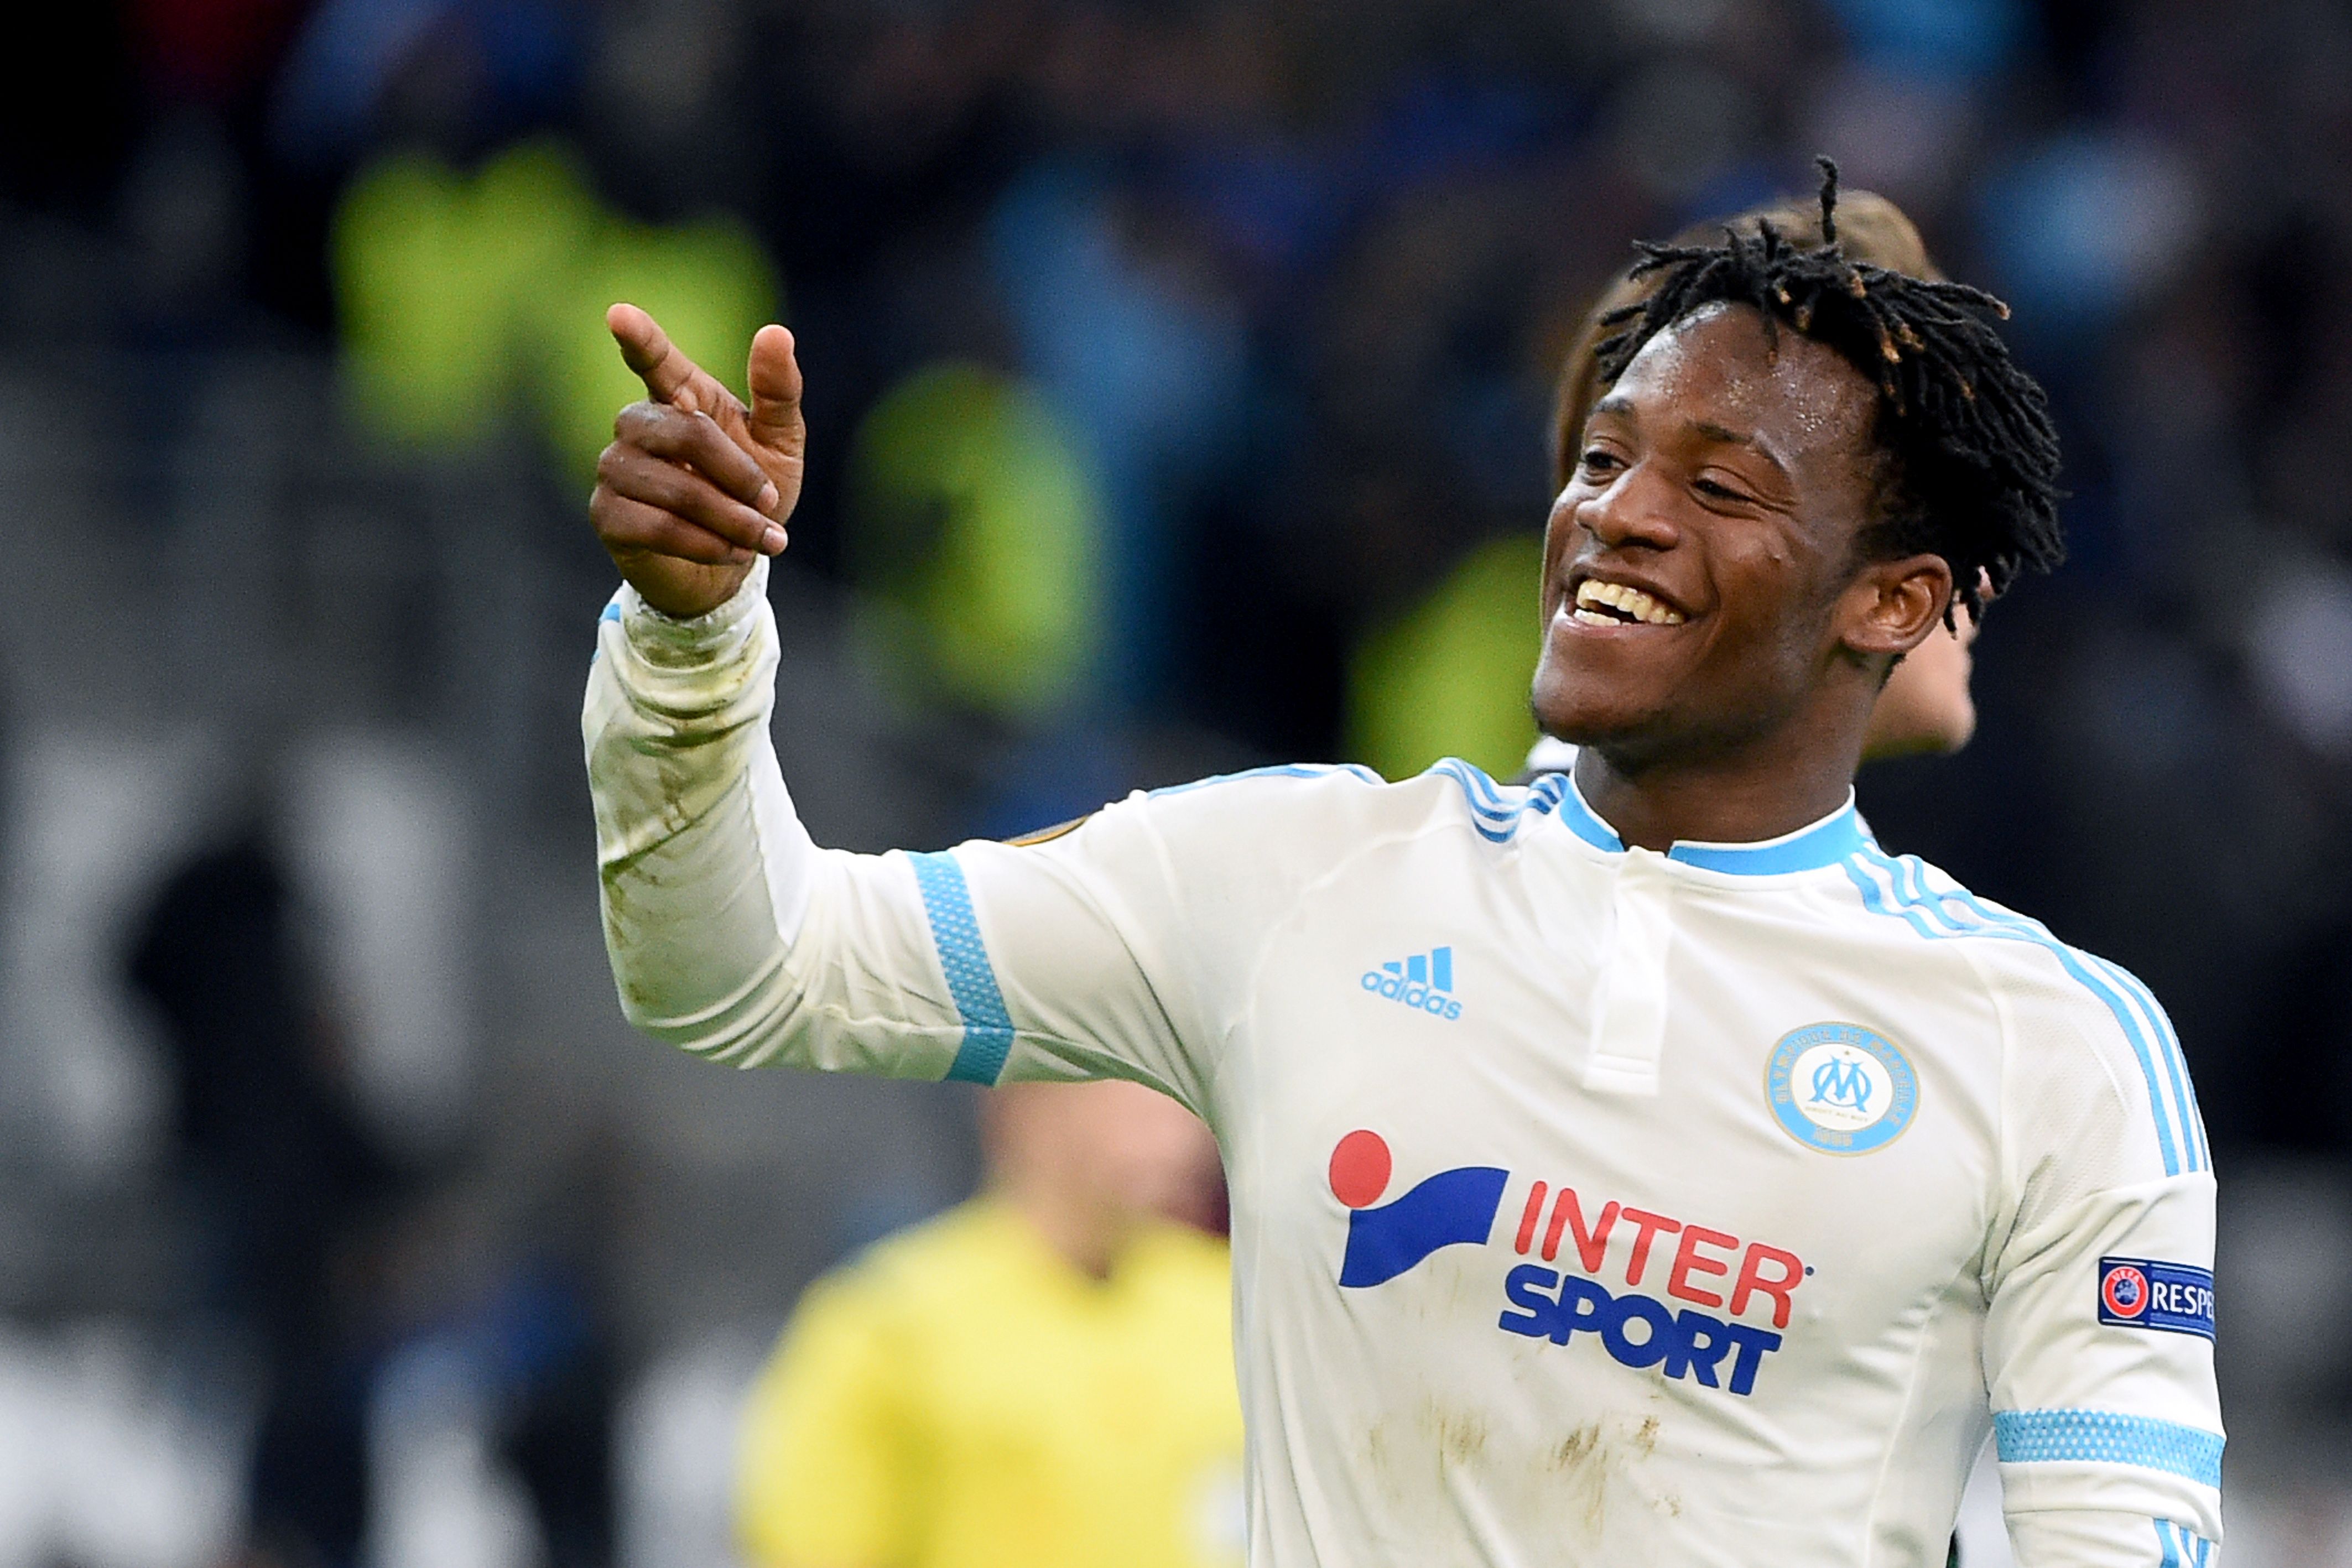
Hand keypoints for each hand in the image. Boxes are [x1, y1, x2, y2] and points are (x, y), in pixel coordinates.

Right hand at [590, 304, 806, 618]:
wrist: (733, 564)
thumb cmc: (754, 494)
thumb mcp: (780, 443)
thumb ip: (778, 392)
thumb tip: (776, 332)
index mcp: (679, 396)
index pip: (655, 360)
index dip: (640, 339)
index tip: (619, 315)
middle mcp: (638, 425)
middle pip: (687, 433)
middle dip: (740, 475)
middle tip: (771, 505)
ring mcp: (615, 468)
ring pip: (675, 487)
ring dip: (730, 518)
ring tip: (762, 539)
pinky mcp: (606, 514)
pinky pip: (658, 527)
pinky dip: (705, 544)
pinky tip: (730, 552)